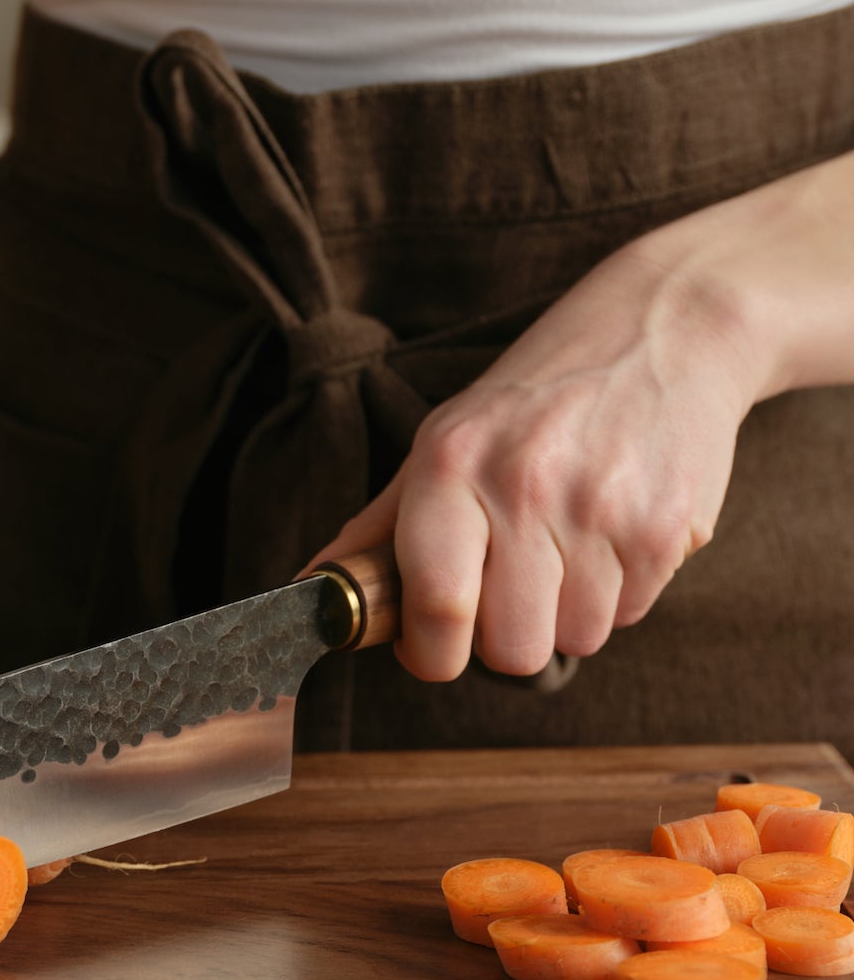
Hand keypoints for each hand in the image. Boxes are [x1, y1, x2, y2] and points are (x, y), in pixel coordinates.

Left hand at [310, 224, 764, 681]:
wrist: (667, 326)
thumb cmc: (535, 397)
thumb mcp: (443, 440)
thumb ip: (378, 526)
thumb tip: (311, 592)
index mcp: (450, 465)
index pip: (436, 607)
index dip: (429, 652)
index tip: (431, 644)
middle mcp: (525, 486)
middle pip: (512, 651)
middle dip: (506, 639)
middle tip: (509, 590)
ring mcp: (603, 508)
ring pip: (577, 641)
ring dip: (567, 614)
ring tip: (568, 547)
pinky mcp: (670, 527)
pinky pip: (633, 615)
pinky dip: (620, 592)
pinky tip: (614, 530)